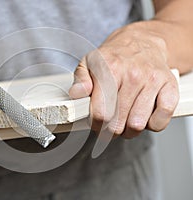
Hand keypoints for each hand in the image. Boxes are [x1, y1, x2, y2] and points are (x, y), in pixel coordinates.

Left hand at [69, 22, 178, 138]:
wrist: (142, 42)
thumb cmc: (114, 57)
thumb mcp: (89, 63)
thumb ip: (80, 80)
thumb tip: (76, 93)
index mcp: (110, 69)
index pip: (101, 113)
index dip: (96, 124)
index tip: (96, 123)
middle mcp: (132, 75)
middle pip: (118, 123)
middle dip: (111, 129)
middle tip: (110, 122)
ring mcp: (152, 81)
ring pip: (137, 125)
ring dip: (129, 130)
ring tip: (125, 120)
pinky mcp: (169, 87)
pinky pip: (161, 120)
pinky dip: (152, 125)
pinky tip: (144, 116)